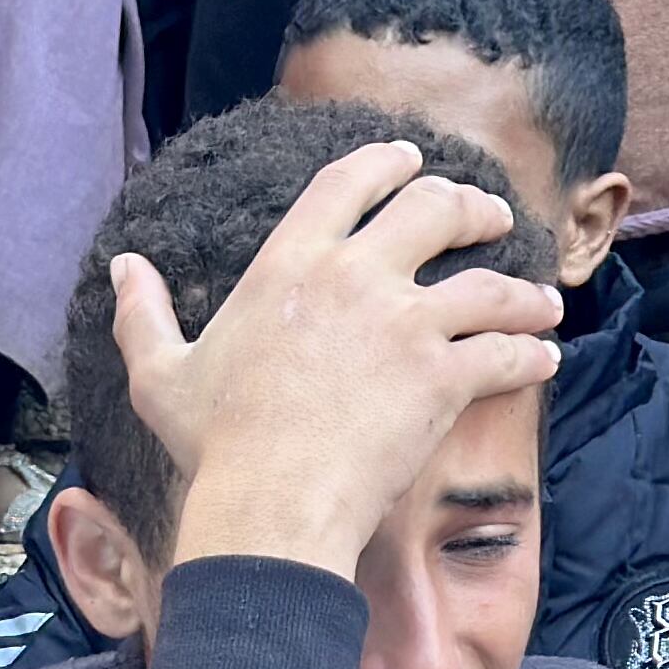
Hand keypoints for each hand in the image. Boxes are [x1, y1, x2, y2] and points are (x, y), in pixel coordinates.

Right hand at [111, 141, 563, 579]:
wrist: (269, 504)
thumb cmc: (214, 447)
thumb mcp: (161, 375)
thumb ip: (142, 314)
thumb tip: (123, 266)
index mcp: (289, 264)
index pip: (348, 183)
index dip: (388, 164)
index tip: (413, 163)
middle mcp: (355, 277)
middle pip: (436, 210)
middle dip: (473, 208)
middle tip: (492, 219)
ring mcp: (405, 325)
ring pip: (489, 284)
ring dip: (523, 291)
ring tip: (541, 301)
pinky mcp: (442, 376)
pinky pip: (506, 353)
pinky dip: (532, 355)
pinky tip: (544, 359)